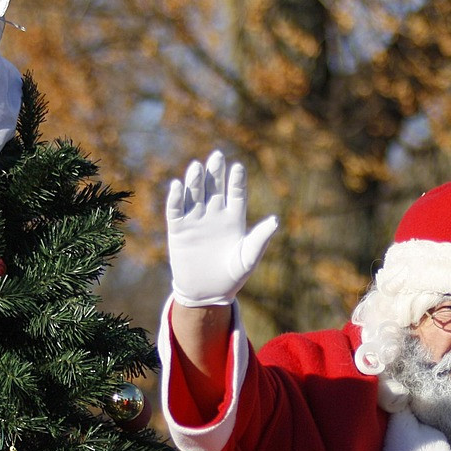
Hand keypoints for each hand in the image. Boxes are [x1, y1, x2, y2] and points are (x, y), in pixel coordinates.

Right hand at [166, 151, 278, 306]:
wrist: (207, 293)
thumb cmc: (232, 277)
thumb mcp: (248, 259)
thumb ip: (259, 239)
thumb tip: (275, 220)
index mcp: (234, 218)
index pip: (236, 193)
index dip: (236, 180)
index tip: (237, 167)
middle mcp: (214, 214)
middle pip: (215, 187)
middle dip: (215, 172)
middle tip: (217, 157)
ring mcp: (196, 220)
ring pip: (194, 194)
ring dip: (195, 180)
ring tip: (197, 167)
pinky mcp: (178, 229)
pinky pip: (175, 210)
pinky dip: (175, 198)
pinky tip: (177, 186)